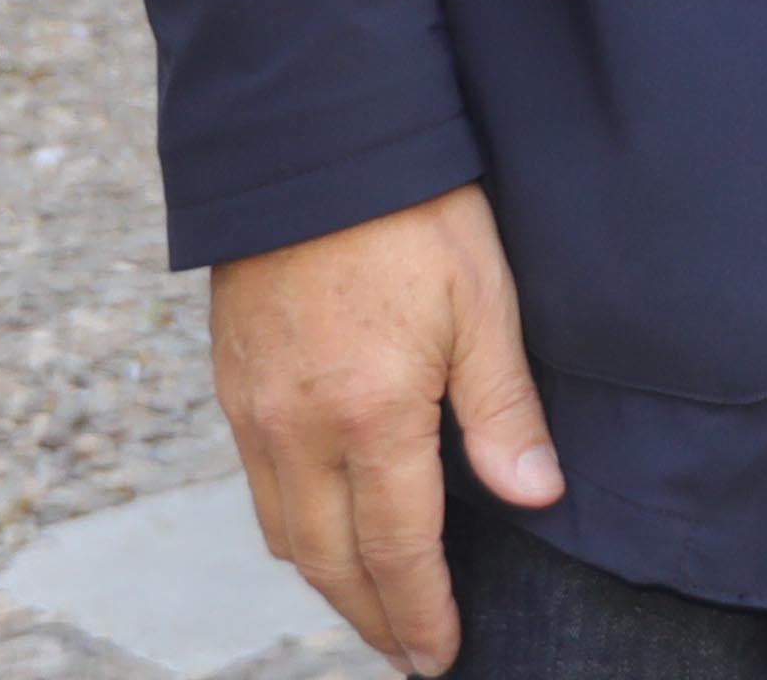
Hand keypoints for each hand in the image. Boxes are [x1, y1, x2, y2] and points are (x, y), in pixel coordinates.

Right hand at [211, 184, 557, 676]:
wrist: (311, 138)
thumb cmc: (412, 211)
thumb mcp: (484, 302)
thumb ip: (505, 410)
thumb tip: (535, 496)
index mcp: (368, 417)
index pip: (396, 550)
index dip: (420, 612)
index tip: (441, 655)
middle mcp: (295, 430)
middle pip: (327, 561)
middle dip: (370, 617)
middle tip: (410, 653)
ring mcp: (252, 410)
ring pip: (282, 532)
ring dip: (327, 581)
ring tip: (372, 607)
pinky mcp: (231, 383)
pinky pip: (257, 486)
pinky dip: (293, 529)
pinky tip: (325, 528)